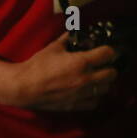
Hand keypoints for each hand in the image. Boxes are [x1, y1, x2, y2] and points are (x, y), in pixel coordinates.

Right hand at [4, 32, 118, 111]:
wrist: (24, 87)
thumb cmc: (38, 66)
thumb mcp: (54, 47)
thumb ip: (68, 39)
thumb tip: (74, 32)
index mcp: (81, 62)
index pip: (108, 54)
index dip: (109, 50)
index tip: (105, 50)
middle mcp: (85, 79)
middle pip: (112, 74)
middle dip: (110, 67)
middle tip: (103, 64)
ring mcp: (81, 93)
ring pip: (106, 89)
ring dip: (104, 82)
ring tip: (97, 77)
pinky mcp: (75, 105)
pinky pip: (94, 102)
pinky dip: (95, 96)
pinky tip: (89, 91)